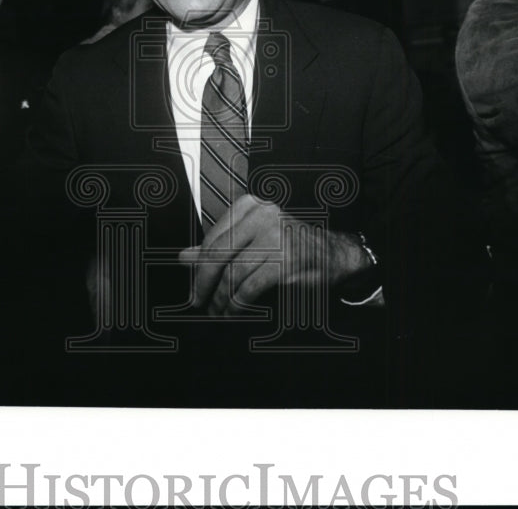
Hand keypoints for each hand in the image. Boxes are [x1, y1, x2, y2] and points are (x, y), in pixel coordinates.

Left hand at [178, 194, 370, 314]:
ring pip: (233, 273)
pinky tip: (232, 311)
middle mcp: (263, 216)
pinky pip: (250, 287)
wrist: (333, 254)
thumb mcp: (253, 239)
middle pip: (219, 253)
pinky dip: (237, 303)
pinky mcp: (286, 262)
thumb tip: (184, 257)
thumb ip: (220, 246)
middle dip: (203, 282)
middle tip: (196, 300)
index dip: (199, 264)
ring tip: (216, 310)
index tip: (193, 283)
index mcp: (251, 206)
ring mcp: (276, 238)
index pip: (214, 237)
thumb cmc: (290, 245)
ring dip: (220, 298)